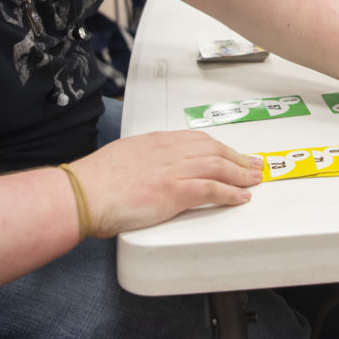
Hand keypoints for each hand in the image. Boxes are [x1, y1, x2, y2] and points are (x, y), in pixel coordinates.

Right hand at [67, 130, 264, 237]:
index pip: (198, 140)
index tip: (231, 153)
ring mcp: (173, 170)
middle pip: (214, 150)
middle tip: (253, 166)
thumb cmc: (95, 181)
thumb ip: (143, 161)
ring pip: (218, 166)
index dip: (220, 148)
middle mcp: (169, 151)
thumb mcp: (123, 157)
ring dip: (241, 174)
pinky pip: (211, 190)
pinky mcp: (174, 191)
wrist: (83, 193)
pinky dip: (230, 194)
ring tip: (254, 180)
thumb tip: (149, 171)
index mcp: (157, 142)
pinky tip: (241, 198)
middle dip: (237, 158)